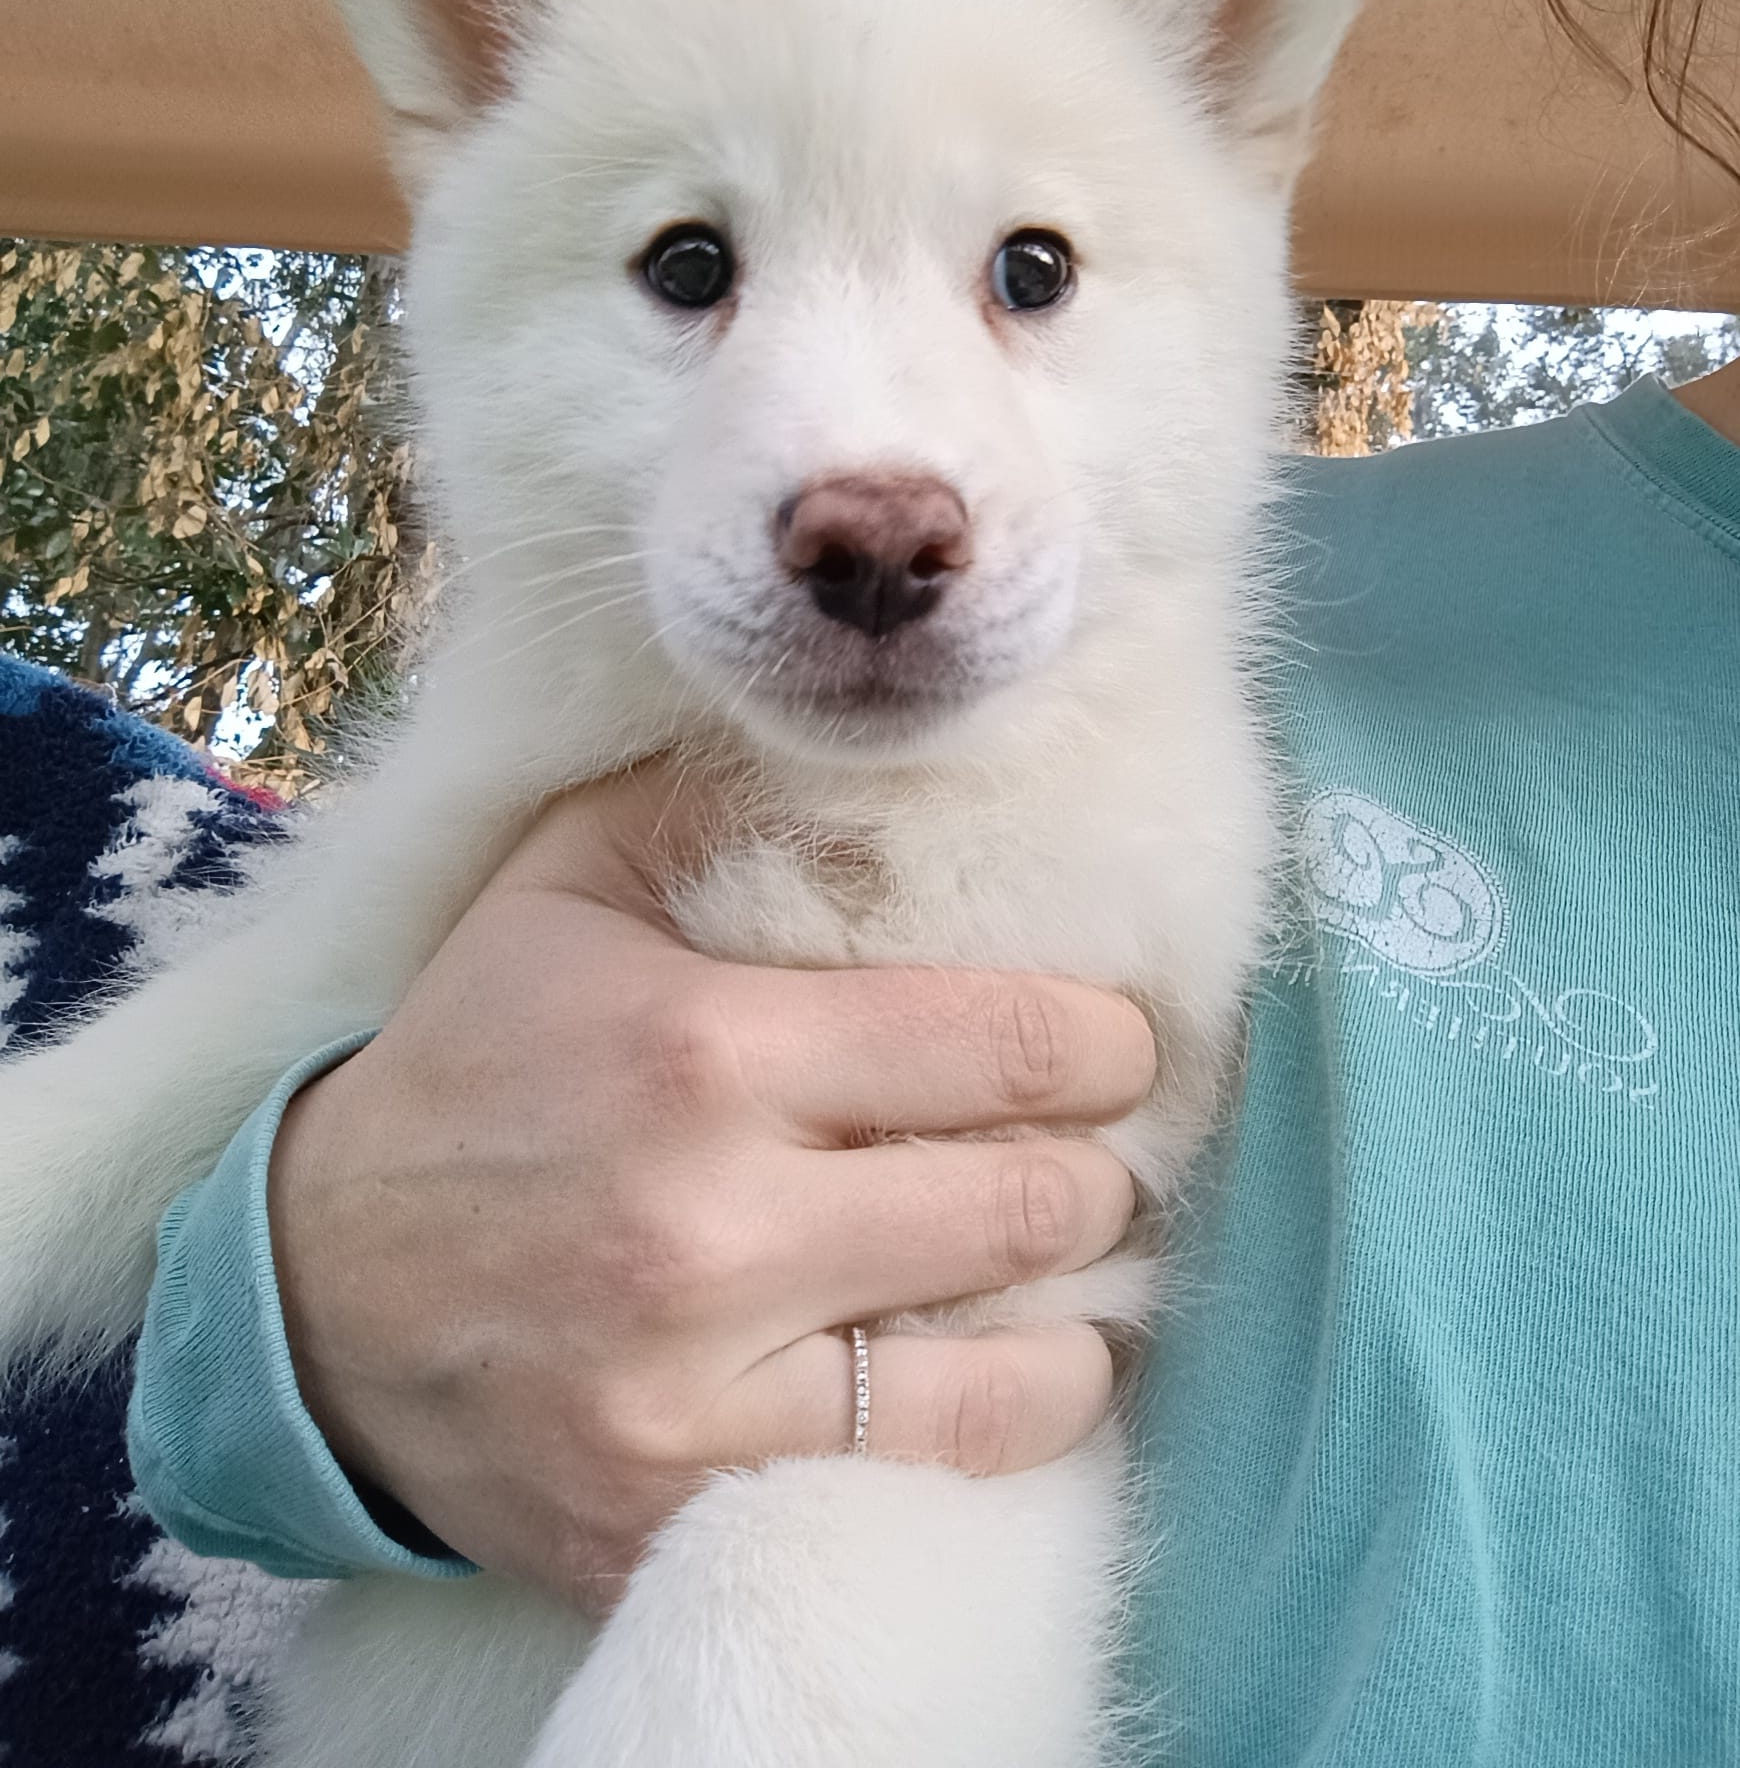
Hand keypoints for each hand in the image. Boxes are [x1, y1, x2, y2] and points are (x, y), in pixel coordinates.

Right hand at [268, 764, 1153, 1611]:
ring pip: (1011, 1371)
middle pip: (1032, 1204)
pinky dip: (1007, 1423)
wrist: (314, 1295)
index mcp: (702, 1049)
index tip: (1120, 1040)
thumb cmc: (472, 1062)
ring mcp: (700, 1396)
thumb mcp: (565, 885)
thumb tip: (884, 761)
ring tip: (1076, 1262)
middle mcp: (712, 1229)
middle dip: (1100, 1169)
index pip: (1002, 1043)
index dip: (1105, 1039)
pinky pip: (921, 1479)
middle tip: (1096, 1147)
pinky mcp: (683, 1516)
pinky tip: (1023, 1372)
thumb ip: (718, 804)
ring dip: (1083, 1309)